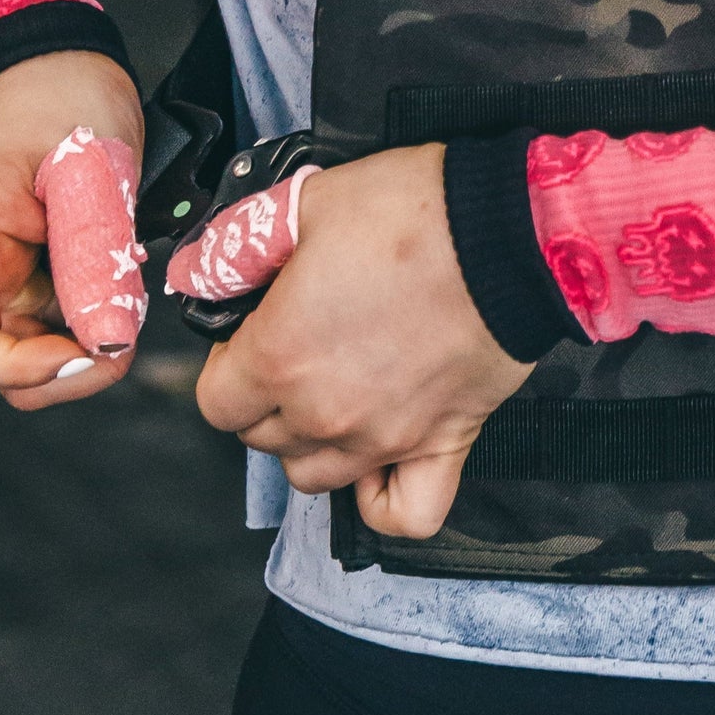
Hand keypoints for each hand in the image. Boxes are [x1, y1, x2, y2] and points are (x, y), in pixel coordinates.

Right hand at [0, 50, 143, 411]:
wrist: (55, 54)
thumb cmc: (54, 93)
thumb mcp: (85, 168)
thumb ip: (92, 254)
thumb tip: (108, 337)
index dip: (18, 370)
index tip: (84, 349)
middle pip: (2, 368)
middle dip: (67, 369)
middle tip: (128, 334)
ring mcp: (8, 274)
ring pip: (40, 350)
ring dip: (88, 343)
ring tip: (131, 298)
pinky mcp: (41, 267)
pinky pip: (65, 317)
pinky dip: (99, 315)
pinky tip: (125, 283)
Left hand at [194, 144, 532, 538]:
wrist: (508, 231)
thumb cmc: (416, 211)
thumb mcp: (312, 202)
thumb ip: (246, 241)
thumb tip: (206, 269)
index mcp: (281, 355)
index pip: (215, 402)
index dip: (227, 365)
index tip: (252, 334)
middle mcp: (325, 412)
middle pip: (262, 438)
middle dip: (266, 396)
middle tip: (298, 346)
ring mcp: (384, 438)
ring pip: (314, 475)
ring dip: (312, 440)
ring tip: (335, 392)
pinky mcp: (442, 445)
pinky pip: (403, 512)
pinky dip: (383, 498)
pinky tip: (380, 461)